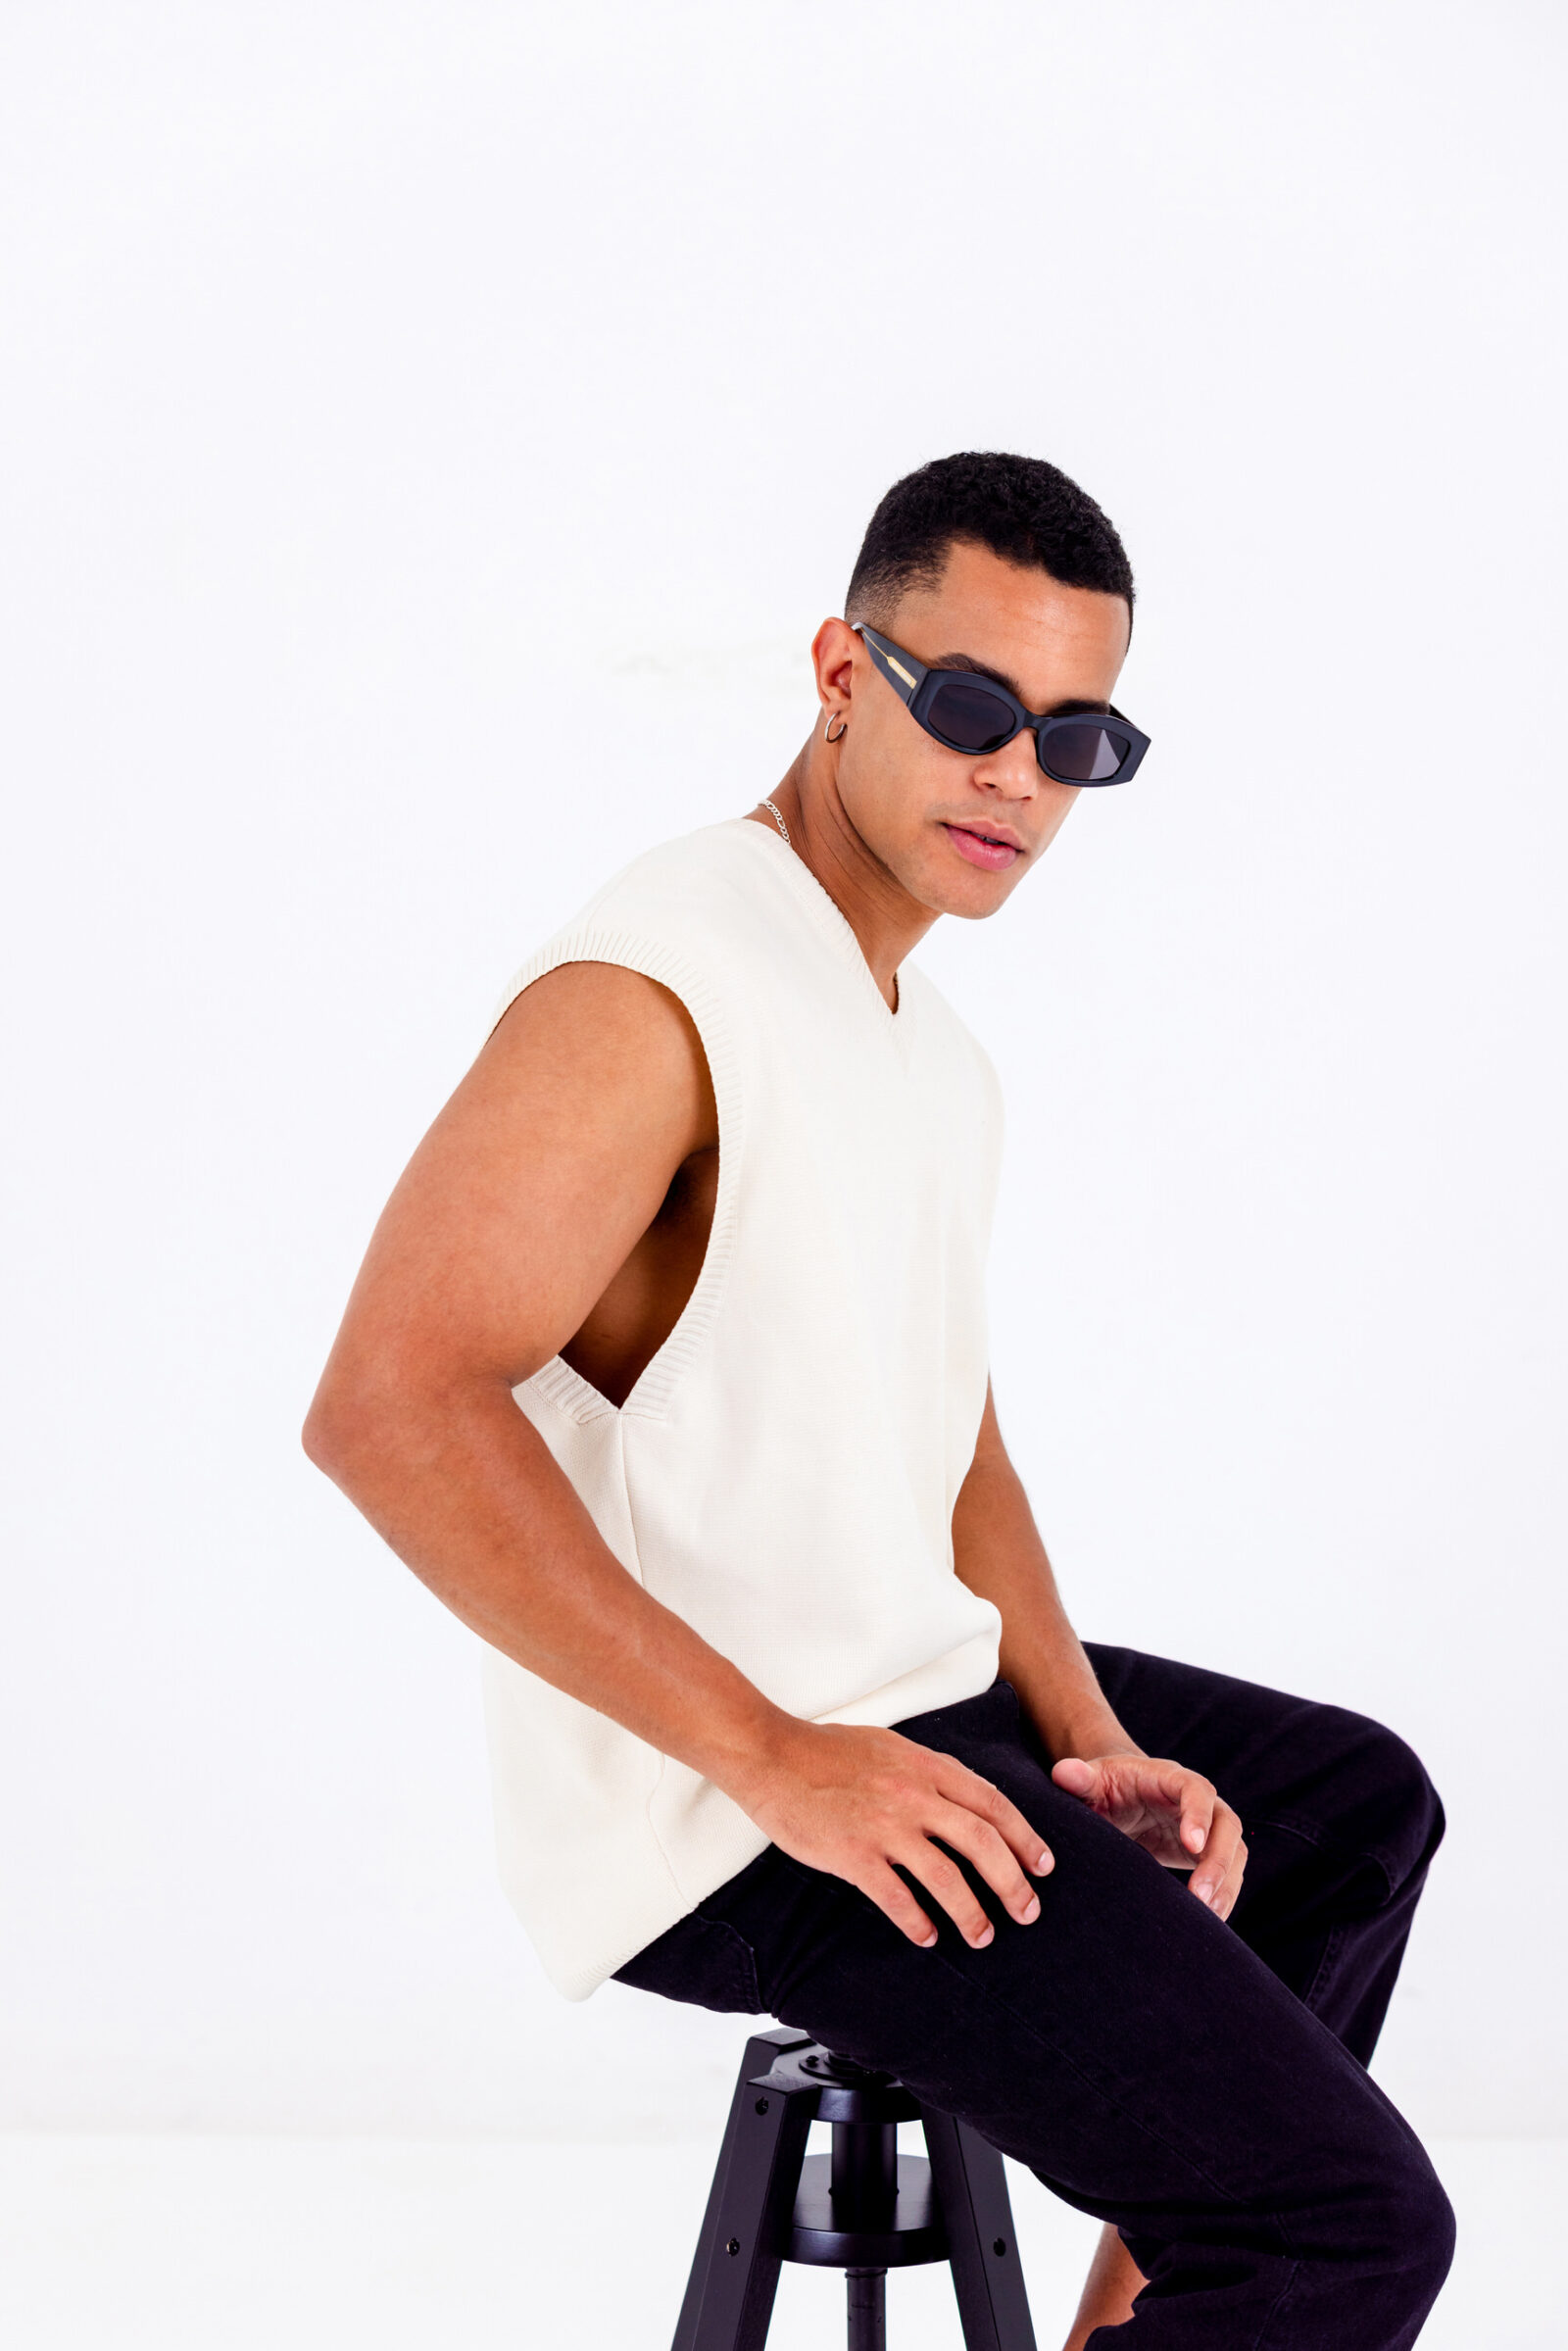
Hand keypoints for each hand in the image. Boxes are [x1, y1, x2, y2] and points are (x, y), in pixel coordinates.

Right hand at [737, 1720, 1054, 1950]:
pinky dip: (916, 1921)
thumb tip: (962, 1796)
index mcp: (926, 1767)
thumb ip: (928, 1771)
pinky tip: (926, 1935)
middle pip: (982, 1843)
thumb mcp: (891, 1747)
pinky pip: (896, 1897)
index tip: (1043, 1866)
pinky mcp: (852, 1853)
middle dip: (1013, 1882)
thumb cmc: (827, 1750)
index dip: (1025, 1838)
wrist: (772, 1754)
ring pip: (945, 1876)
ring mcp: (884, 1825)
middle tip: (1028, 1912)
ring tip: (982, 1935)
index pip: (992, 1803)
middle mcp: (913, 1795)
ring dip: (970, 1912)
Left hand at [1050, 1751, 1246, 1918]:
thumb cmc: (1104, 1786)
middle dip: (1219, 1860)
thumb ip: (1078, 1778)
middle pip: (1227, 1824)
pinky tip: (1210, 1922)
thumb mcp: (1090, 1782)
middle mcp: (1198, 1800)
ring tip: (1209, 1917)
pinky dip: (1224, 1896)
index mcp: (1168, 1777)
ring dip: (1226, 1884)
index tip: (1192, 1845)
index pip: (1196, 1789)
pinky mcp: (1207, 1853)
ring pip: (1234, 1852)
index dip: (1198, 1815)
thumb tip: (1065, 1771)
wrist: (1119, 1798)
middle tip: (1200, 1895)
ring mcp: (1208, 1827)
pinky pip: (1228, 1873)